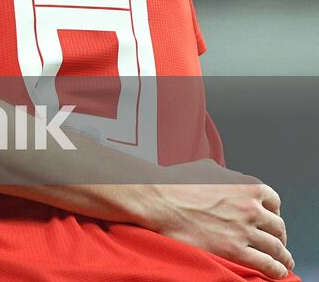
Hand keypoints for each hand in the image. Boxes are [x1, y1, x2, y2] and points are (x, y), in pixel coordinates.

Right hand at [142, 160, 291, 279]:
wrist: (157, 200)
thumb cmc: (175, 183)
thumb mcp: (207, 169)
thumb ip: (227, 175)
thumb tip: (231, 179)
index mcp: (247, 186)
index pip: (274, 202)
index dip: (274, 214)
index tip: (271, 221)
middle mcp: (250, 208)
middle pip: (278, 227)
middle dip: (279, 236)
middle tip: (277, 243)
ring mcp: (243, 230)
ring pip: (276, 247)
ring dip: (283, 256)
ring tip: (283, 262)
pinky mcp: (234, 250)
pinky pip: (265, 264)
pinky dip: (275, 270)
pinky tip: (276, 272)